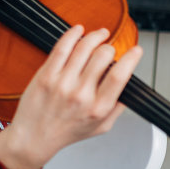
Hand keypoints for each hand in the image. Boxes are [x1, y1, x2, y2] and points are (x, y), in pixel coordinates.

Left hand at [0, 25, 143, 168]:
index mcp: (98, 108)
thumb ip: (117, 108)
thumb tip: (130, 88)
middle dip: (109, 47)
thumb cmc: (65, 132)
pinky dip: (72, 34)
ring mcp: (62, 84)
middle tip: (109, 48)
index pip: (120, 76)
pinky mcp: (46, 76)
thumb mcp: (100, 127)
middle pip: (103, 56)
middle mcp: (81, 95)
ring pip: (83, 47)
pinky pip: (61, 48)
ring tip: (99, 34)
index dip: (131, 58)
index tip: (136, 50)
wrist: (33, 138)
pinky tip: (78, 30)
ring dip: (95, 35)